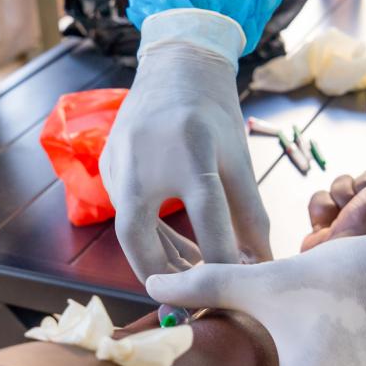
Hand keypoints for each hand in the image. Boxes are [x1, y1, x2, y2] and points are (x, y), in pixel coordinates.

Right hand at [101, 11, 272, 279]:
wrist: (175, 65)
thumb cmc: (213, 111)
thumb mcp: (237, 156)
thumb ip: (249, 211)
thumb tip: (259, 261)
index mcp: (189, 154)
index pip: (207, 221)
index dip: (222, 261)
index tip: (236, 288)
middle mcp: (144, 160)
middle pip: (140, 238)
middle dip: (162, 274)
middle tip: (189, 300)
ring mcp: (118, 164)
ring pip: (128, 230)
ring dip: (156, 257)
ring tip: (189, 276)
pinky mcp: (107, 167)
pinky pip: (125, 212)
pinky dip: (148, 234)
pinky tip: (173, 247)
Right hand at [301, 157, 365, 251]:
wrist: (341, 270)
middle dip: (362, 186)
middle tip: (365, 206)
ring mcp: (354, 225)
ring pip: (342, 186)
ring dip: (341, 197)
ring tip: (346, 220)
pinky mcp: (330, 230)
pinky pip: (322, 201)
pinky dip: (323, 210)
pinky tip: (329, 227)